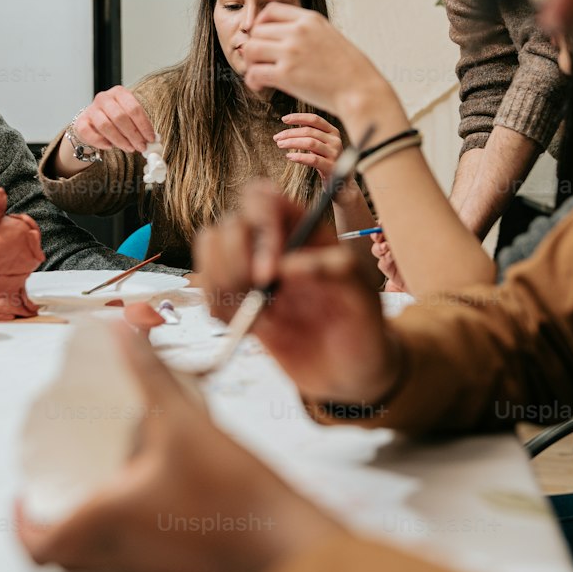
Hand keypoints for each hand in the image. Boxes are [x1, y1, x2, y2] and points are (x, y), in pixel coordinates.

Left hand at [17, 323, 339, 571]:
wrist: (292, 552)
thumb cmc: (235, 498)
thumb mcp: (185, 422)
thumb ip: (150, 373)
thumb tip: (121, 330)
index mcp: (105, 526)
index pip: (38, 544)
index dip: (22, 521)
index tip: (23, 492)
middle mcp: (119, 555)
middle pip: (62, 555)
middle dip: (51, 519)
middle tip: (56, 481)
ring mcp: (150, 570)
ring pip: (97, 556)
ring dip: (86, 525)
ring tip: (100, 479)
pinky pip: (133, 554)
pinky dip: (125, 529)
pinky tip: (151, 491)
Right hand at [72, 86, 155, 153]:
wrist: (92, 123)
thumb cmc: (115, 120)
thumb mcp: (129, 118)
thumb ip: (140, 126)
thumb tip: (153, 139)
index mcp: (119, 93)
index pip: (134, 108)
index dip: (144, 125)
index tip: (151, 139)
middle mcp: (104, 98)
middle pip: (120, 117)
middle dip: (133, 135)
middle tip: (141, 147)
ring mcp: (91, 109)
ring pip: (106, 126)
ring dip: (120, 140)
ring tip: (130, 148)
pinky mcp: (81, 122)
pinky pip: (90, 133)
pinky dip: (101, 142)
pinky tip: (110, 147)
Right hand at [193, 181, 400, 406]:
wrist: (352, 373)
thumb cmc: (364, 326)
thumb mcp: (363, 294)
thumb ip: (332, 270)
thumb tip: (284, 267)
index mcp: (303, 230)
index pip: (261, 198)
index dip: (259, 223)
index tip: (272, 265)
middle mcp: (273, 246)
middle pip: (228, 225)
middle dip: (237, 257)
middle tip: (263, 288)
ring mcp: (252, 276)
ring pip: (210, 254)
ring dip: (223, 282)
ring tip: (259, 310)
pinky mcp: (239, 306)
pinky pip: (208, 294)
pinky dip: (220, 310)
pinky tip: (254, 328)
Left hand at [244, 5, 384, 121]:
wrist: (360, 90)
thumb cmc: (349, 69)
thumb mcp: (330, 36)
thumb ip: (308, 32)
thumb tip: (286, 37)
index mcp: (310, 19)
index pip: (271, 10)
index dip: (260, 24)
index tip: (263, 39)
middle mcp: (298, 31)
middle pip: (257, 31)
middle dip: (255, 47)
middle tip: (260, 62)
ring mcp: (291, 52)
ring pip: (250, 49)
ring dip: (250, 63)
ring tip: (258, 73)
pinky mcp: (286, 75)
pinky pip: (254, 73)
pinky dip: (252, 80)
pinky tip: (259, 86)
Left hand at [273, 112, 342, 179]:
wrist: (341, 183)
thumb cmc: (326, 162)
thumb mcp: (321, 145)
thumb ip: (311, 136)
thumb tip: (288, 130)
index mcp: (333, 132)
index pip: (314, 119)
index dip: (298, 117)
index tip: (284, 119)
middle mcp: (335, 140)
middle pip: (309, 131)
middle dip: (290, 133)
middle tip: (277, 137)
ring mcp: (334, 153)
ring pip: (310, 143)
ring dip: (292, 143)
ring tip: (280, 145)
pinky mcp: (331, 167)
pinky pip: (313, 159)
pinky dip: (299, 157)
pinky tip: (289, 157)